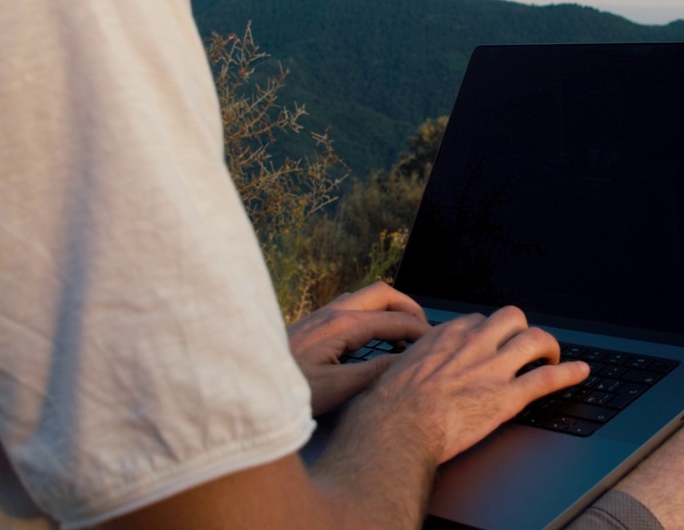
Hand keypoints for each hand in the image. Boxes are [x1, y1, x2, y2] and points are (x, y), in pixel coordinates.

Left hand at [287, 282, 429, 415]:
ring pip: (366, 297)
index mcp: (343, 326)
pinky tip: (372, 338)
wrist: (246, 386)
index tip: (437, 345)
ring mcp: (321, 315)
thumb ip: (375, 373)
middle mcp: (333, 313)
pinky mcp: (313, 324)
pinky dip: (373, 314)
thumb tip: (408, 362)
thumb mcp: (337, 390)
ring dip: (389, 308)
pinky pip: (352, 306)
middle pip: (383, 292)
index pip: (394, 320)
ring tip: (402, 333)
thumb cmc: (288, 392)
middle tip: (424, 330)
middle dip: (409, 307)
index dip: (420, 331)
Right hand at [345, 306, 589, 463]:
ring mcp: (493, 368)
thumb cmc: (387, 408)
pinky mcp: (507, 396)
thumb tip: (403, 373)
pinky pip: (547, 378)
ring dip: (549, 345)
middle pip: (511, 317)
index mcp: (445, 336)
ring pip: (535, 338)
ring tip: (552, 356)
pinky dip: (569, 372)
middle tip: (526, 344)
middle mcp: (473, 344)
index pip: (477, 321)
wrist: (396, 429)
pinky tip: (581, 371)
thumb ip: (411, 366)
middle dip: (522, 329)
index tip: (490, 342)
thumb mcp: (394, 372)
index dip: (488, 332)